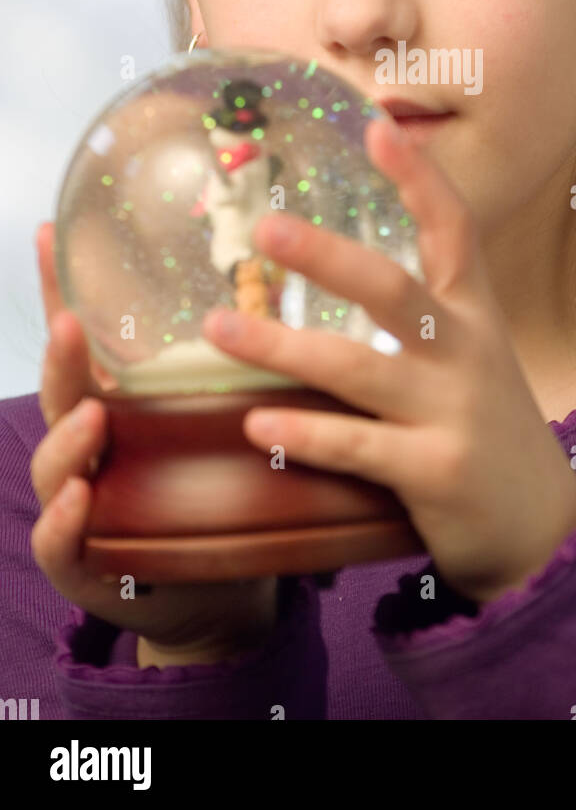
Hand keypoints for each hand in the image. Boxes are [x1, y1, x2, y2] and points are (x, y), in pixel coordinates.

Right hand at [31, 223, 278, 664]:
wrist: (216, 590)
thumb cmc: (214, 493)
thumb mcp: (219, 420)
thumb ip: (233, 363)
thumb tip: (274, 282)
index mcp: (117, 404)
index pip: (83, 340)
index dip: (61, 288)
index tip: (54, 232)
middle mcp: (85, 445)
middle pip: (63, 392)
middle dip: (62, 357)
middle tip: (73, 324)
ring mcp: (75, 501)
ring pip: (55, 464)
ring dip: (70, 439)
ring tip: (93, 419)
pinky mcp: (79, 560)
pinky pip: (60, 540)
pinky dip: (65, 522)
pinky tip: (81, 501)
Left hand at [202, 119, 575, 605]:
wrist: (541, 526)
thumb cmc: (485, 429)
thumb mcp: (473, 358)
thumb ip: (422, 316)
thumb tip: (335, 264)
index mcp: (475, 316)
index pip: (455, 230)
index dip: (418, 178)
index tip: (377, 128)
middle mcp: (467, 353)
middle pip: (393, 289)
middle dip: (327, 256)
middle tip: (265, 227)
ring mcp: (453, 412)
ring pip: (357, 368)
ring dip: (280, 345)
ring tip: (219, 328)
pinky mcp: (435, 472)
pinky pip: (357, 446)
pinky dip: (304, 432)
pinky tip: (255, 421)